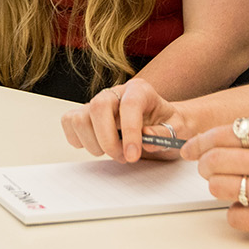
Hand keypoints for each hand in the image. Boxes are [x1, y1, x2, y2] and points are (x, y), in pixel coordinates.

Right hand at [61, 77, 189, 163]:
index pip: (129, 104)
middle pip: (98, 106)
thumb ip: (165, 133)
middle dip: (108, 140)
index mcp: (140, 90)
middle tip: (123, 157)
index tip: (133, 155)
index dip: (130, 132)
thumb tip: (147, 137)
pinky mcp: (85, 114)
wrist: (161, 125)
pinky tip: (98, 146)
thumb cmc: (168, 125)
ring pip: (79, 117)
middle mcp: (115, 92)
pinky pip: (69, 123)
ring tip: (113, 152)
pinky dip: (79, 140)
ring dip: (94, 144)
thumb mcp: (179, 129)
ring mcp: (97, 102)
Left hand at [183, 118, 248, 240]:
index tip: (190, 149)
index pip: (225, 133)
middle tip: (207, 170)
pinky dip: (236, 212)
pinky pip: (236, 216)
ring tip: (231, 189)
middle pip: (216, 160)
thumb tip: (216, 142)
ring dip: (218, 189)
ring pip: (220, 188)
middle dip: (205, 166)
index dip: (201, 142)